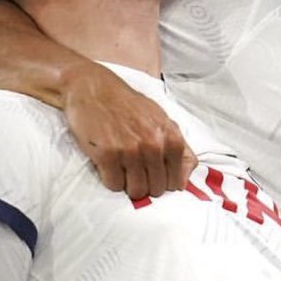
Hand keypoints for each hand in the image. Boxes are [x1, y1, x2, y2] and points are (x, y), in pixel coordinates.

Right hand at [59, 61, 196, 198]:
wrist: (94, 89)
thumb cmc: (129, 105)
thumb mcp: (162, 119)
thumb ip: (178, 147)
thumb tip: (185, 177)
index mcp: (171, 137)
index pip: (177, 181)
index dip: (166, 182)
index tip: (156, 176)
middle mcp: (153, 145)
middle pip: (156, 189)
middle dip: (146, 184)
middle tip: (135, 170)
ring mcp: (130, 150)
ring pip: (136, 191)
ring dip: (128, 184)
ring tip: (123, 167)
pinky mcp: (107, 155)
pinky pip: (114, 185)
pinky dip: (111, 179)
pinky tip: (109, 164)